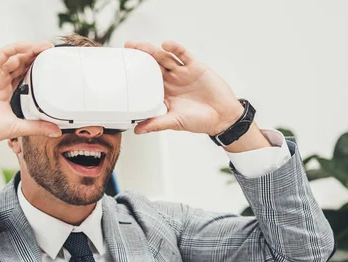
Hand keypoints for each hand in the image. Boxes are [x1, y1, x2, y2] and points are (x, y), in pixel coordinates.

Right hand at [0, 41, 61, 143]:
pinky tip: (29, 46)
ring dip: (29, 50)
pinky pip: (3, 53)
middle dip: (35, 57)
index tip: (50, 66)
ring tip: (45, 47)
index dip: (36, 69)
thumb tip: (56, 132)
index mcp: (6, 93)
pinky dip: (16, 48)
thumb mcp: (19, 127)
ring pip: (14, 57)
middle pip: (20, 64)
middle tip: (51, 53)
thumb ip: (37, 127)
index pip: (23, 76)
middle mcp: (0, 82)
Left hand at [124, 40, 244, 136]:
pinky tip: (166, 45)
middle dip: (141, 55)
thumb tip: (137, 131)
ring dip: (154, 50)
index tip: (124, 66)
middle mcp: (173, 80)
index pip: (147, 79)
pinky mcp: (196, 67)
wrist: (223, 117)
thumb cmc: (199, 121)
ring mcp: (183, 73)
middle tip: (128, 47)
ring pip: (166, 58)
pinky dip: (176, 49)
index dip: (137, 72)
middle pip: (154, 64)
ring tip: (142, 45)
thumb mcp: (174, 122)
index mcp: (165, 92)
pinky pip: (184, 55)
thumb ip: (156, 124)